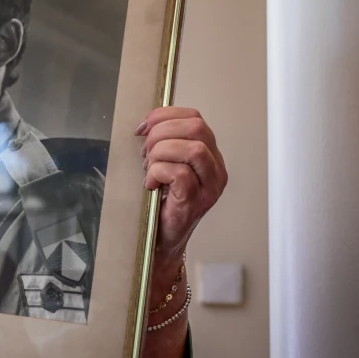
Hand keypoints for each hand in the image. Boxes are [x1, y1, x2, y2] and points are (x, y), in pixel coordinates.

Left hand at [138, 106, 227, 267]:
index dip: (165, 116)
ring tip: (148, 169)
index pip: (195, 118)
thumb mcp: (165, 165)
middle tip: (145, 152)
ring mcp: (209, 187)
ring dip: (160, 153)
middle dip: (162, 132)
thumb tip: (144, 127)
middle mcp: (216, 169)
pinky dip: (158, 172)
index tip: (143, 128)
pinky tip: (150, 184)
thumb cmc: (161, 203)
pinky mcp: (195, 202)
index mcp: (210, 155)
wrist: (160, 241)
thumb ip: (163, 143)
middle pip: (197, 128)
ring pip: (193, 149)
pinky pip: (180, 173)